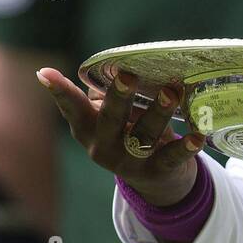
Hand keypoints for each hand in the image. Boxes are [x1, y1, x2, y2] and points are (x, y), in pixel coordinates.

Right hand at [35, 66, 205, 207]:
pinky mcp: (156, 172)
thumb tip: (112, 63)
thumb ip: (107, 94)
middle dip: (119, 97)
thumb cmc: (130, 131)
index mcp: (88, 128)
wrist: (155, 180)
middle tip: (128, 75)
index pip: (72, 107)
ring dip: (158, 112)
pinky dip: (185, 147)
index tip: (44, 73)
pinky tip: (197, 136)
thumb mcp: (113, 116)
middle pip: (110, 119)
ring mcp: (128, 162)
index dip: (59, 91)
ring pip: (143, 135)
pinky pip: (171, 158)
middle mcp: (103, 146)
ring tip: (171, 92)